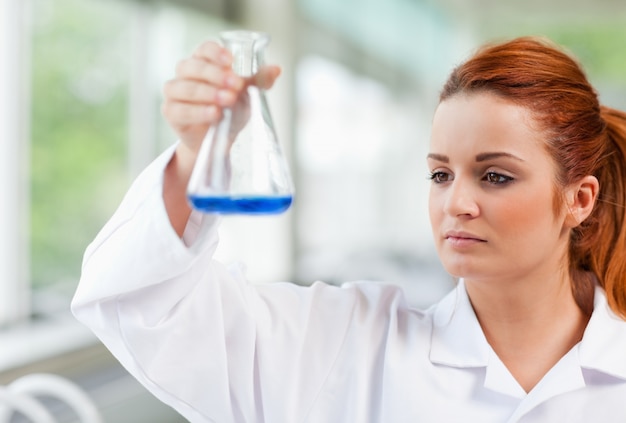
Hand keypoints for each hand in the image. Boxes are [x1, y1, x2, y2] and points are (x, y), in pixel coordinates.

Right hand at [161, 40, 279, 234]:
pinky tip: (213, 114)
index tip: (231, 62)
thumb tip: (277, 69)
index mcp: (204, 62)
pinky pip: (180, 109)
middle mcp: (186, 73)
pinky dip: (198, 111)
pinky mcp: (171, 112)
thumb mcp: (247, 95)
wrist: (219, 140)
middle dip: (215, 75)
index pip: (204, 49)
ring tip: (227, 101)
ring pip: (184, 87)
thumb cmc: (231, 110)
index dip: (215, 53)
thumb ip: (258, 81)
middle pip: (192, 66)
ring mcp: (175, 92)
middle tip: (236, 85)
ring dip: (207, 93)